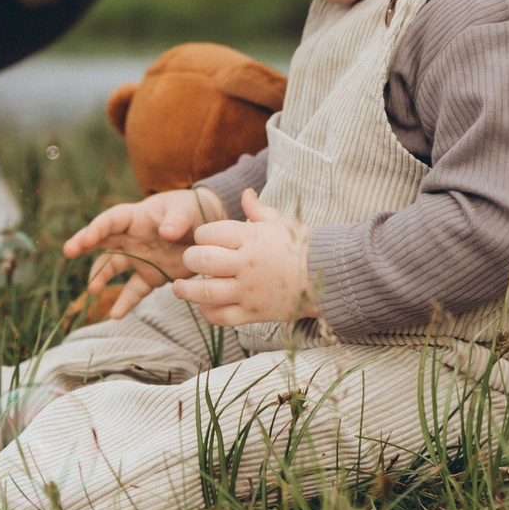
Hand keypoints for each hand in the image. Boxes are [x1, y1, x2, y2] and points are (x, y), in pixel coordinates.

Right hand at [62, 188, 204, 319]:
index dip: (98, 228)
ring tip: (93, 290)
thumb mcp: (187, 212)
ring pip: (112, 267)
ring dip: (101, 277)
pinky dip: (125, 302)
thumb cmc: (192, 212)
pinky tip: (116, 315)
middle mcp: (131, 238)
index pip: (112, 220)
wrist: (207, 231)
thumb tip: (166, 233)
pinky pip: (134, 290)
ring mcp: (139, 258)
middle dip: (83, 244)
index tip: (86, 239)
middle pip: (102, 241)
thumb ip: (177, 221)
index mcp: (137, 218)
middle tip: (68, 251)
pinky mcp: (150, 276)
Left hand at [172, 188, 314, 326]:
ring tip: (180, 289)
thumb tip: (246, 192)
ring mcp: (249, 291)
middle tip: (190, 261)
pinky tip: (204, 306)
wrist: (328, 277)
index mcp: (251, 238)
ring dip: (187, 291)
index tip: (203, 239)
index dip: (201, 235)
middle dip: (190, 260)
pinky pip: (222, 316)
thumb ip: (258, 210)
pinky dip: (208, 313)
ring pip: (206, 292)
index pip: (210, 233)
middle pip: (202, 261)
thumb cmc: (303, 246)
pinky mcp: (254, 313)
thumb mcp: (281, 222)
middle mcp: (246, 264)